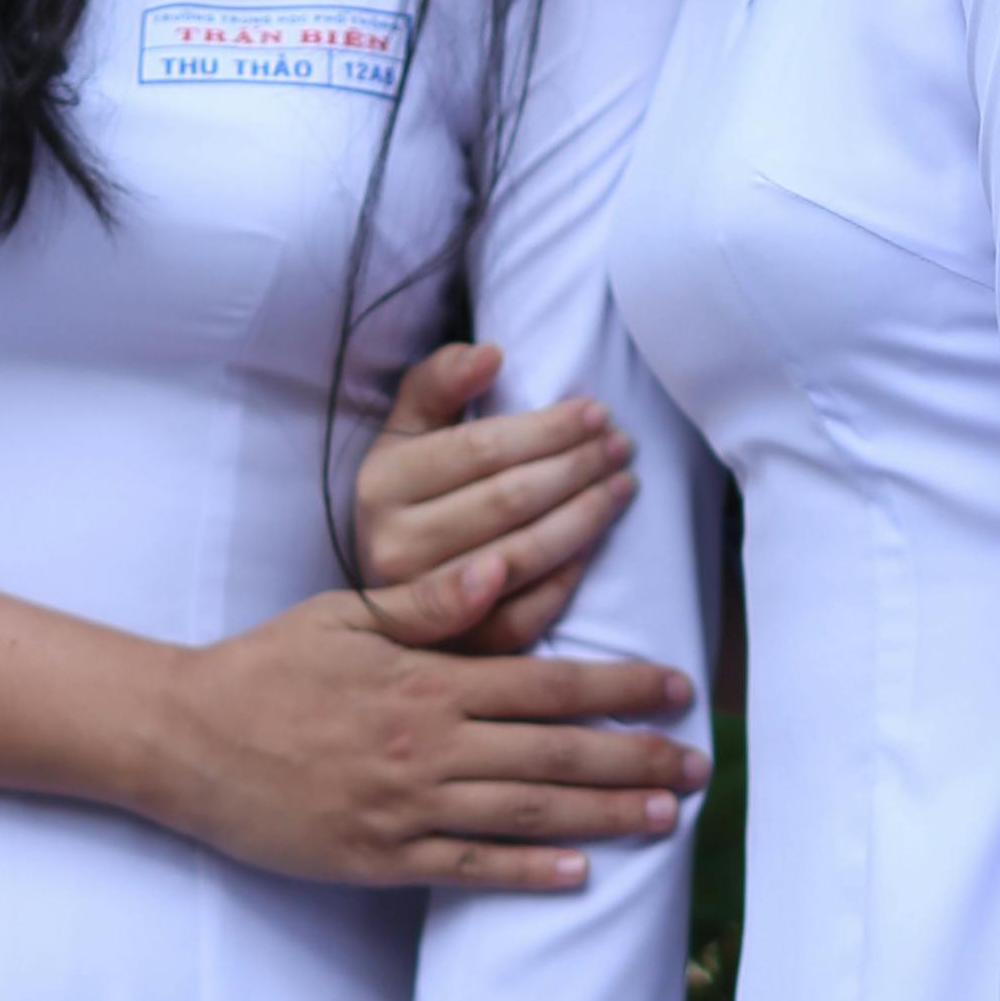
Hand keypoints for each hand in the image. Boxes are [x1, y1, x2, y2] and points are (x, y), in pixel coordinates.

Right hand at [158, 586, 701, 891]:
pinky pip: (468, 868)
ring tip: (666, 819)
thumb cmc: (269, 667)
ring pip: (525, 813)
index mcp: (428, 681)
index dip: (622, 689)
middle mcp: (428, 747)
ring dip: (603, 817)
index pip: (548, 685)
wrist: (186, 740)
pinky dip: (527, 873)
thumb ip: (429, 601)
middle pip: (555, 754)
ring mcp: (405, 809)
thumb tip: (501, 565)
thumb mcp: (345, 616)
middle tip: (700, 766)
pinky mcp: (379, 858)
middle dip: (637, 760)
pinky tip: (578, 875)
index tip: (677, 689)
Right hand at [355, 340, 634, 653]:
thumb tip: (490, 353)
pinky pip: (521, 618)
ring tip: (622, 485)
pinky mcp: (453, 648)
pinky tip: (591, 548)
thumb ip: (436, 383)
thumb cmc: (408, 496)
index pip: (480, 451)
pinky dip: (562, 583)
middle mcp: (393, 548)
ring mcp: (422, 606)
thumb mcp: (405, 433)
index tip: (596, 412)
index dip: (546, 430)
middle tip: (621, 446)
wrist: (377, 586)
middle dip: (575, 468)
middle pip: (508, 501)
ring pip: (521, 557)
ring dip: (584, 519)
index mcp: (380, 486)